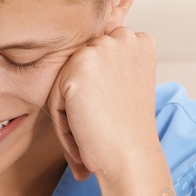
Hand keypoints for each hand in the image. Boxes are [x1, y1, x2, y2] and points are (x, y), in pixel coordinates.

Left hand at [46, 26, 161, 183]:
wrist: (131, 157)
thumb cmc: (127, 132)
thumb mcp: (126, 86)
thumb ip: (108, 67)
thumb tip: (77, 63)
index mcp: (141, 42)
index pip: (98, 60)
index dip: (95, 92)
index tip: (103, 118)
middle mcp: (124, 37)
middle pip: (80, 69)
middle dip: (80, 100)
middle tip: (94, 131)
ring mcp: (102, 48)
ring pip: (65, 83)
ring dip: (68, 112)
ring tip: (88, 136)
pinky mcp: (80, 65)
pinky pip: (54, 97)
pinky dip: (61, 122)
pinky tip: (82, 138)